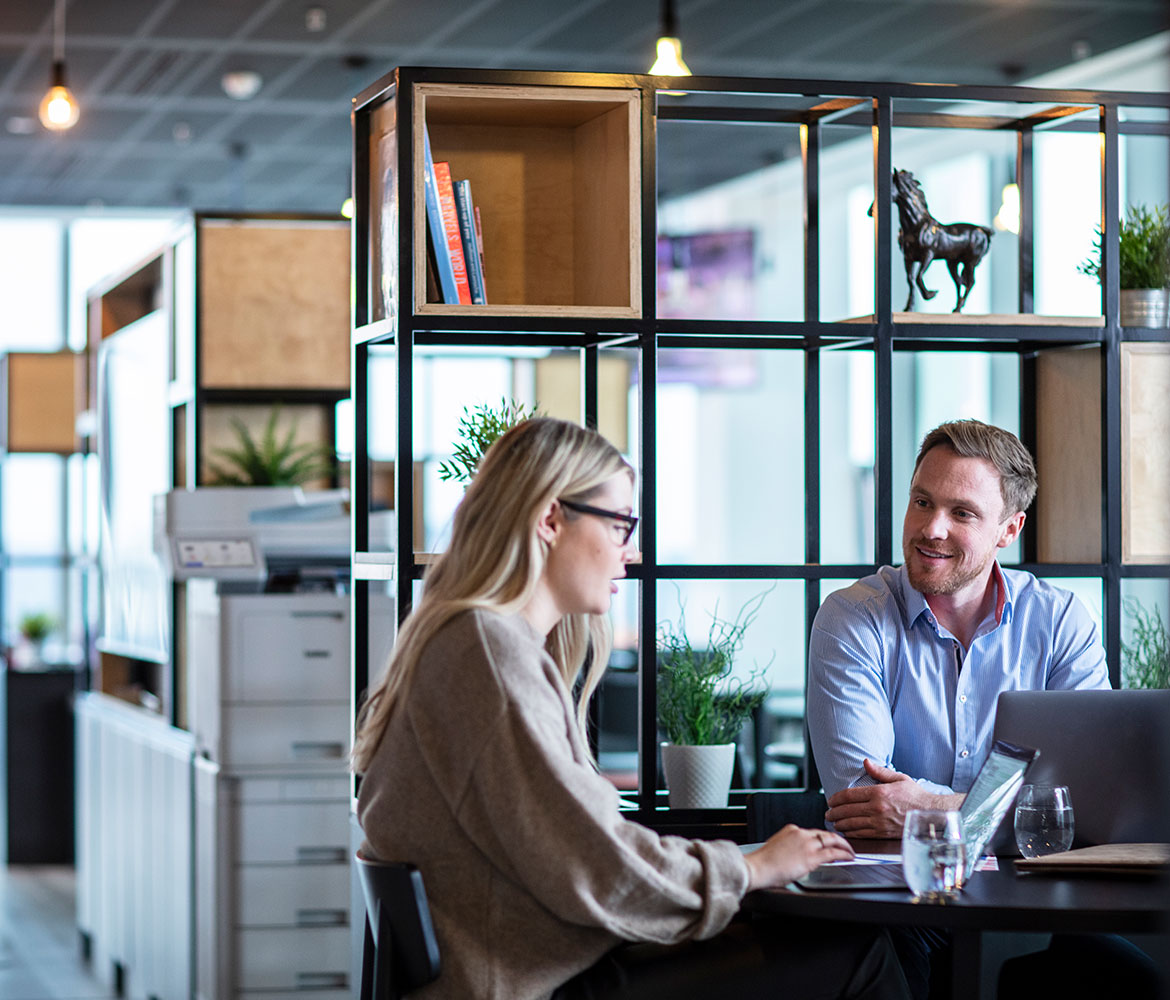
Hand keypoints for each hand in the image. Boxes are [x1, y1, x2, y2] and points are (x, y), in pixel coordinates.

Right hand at [743, 824, 853, 889]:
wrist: (758, 868)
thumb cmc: (764, 862)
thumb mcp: (778, 847)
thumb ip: (791, 847)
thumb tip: (799, 856)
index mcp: (791, 830)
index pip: (813, 832)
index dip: (824, 838)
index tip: (830, 842)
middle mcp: (801, 834)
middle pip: (825, 833)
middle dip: (838, 839)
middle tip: (845, 844)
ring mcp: (807, 844)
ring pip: (832, 841)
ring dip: (844, 846)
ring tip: (851, 851)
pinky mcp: (811, 857)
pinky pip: (832, 853)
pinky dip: (843, 854)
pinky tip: (848, 857)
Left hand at [824, 759, 963, 838]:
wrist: (932, 814)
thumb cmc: (917, 796)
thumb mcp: (899, 778)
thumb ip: (880, 771)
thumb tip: (866, 762)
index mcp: (878, 793)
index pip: (849, 795)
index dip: (836, 798)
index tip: (830, 800)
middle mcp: (876, 808)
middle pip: (847, 810)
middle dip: (834, 812)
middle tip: (827, 813)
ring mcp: (879, 822)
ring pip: (852, 824)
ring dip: (840, 823)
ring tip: (834, 822)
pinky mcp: (883, 833)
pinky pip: (862, 834)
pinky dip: (851, 833)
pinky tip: (846, 831)